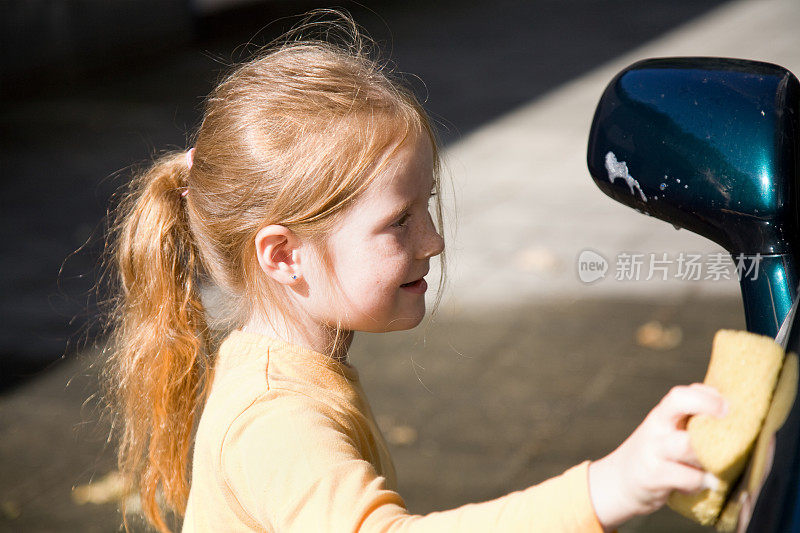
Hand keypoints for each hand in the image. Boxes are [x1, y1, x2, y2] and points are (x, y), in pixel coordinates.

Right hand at [588, 383, 727, 530]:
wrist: (619, 482)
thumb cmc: (655, 456)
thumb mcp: (666, 433)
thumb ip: (692, 423)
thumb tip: (733, 418)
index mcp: (662, 415)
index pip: (680, 395)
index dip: (706, 396)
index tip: (728, 406)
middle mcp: (656, 427)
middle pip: (679, 405)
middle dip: (709, 409)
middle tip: (730, 423)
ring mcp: (654, 451)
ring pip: (687, 444)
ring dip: (710, 455)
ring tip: (721, 467)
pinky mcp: (654, 476)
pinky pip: (688, 477)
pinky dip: (703, 482)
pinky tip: (707, 484)